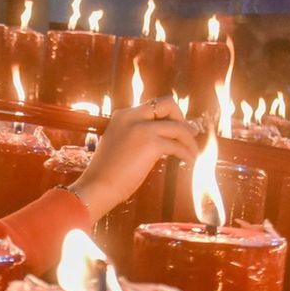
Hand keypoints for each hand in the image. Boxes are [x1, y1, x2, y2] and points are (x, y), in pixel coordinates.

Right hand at [69, 96, 199, 223]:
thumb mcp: (118, 145)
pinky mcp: (150, 143)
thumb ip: (135, 136)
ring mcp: (141, 128)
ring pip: (178, 126)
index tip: (178, 128)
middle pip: (168, 104)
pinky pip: (177, 145)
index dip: (169, 116)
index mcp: (122, 115)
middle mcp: (132, 116)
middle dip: (182, 119)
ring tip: (193, 154)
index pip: (153, 106)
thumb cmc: (106, 174)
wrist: (96, 187)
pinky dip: (187, 154)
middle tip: (188, 137)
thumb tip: (161, 139)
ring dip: (189, 141)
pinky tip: (188, 162)